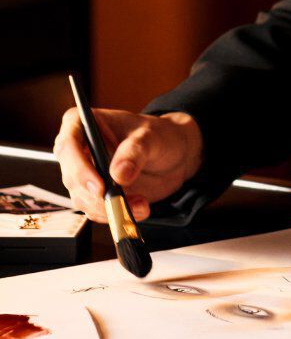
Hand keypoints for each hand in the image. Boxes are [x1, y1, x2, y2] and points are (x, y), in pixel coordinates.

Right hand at [53, 108, 204, 222]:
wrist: (174, 155)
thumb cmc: (159, 136)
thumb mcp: (151, 136)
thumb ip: (135, 152)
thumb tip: (118, 174)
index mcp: (84, 123)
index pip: (68, 145)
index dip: (79, 169)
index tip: (99, 187)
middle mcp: (79, 150)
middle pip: (72, 178)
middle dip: (97, 196)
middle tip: (122, 203)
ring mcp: (86, 174)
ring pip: (83, 199)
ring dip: (110, 208)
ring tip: (141, 204)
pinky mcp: (96, 194)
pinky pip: (96, 211)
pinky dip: (115, 215)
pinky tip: (139, 208)